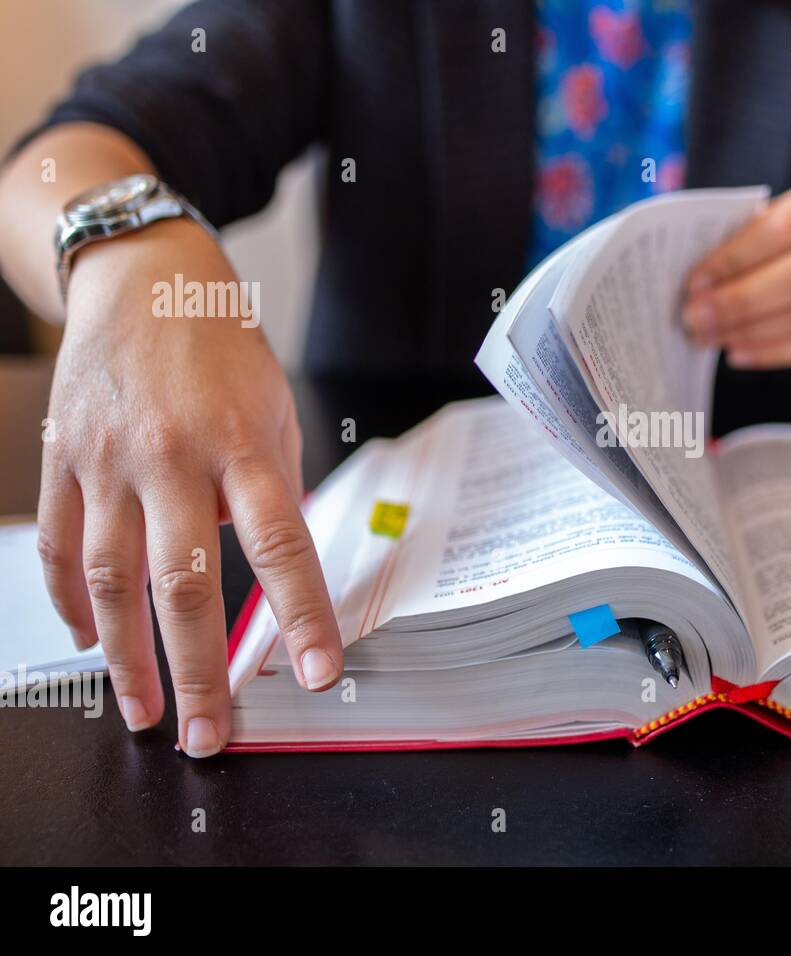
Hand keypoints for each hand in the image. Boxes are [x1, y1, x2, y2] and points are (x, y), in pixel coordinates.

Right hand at [37, 218, 342, 756]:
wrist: (141, 279)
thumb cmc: (223, 351)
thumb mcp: (275, 410)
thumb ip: (270, 489)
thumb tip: (264, 568)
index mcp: (240, 443)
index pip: (279, 544)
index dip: (301, 615)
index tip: (318, 673)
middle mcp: (169, 458)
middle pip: (181, 582)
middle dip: (197, 670)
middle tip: (210, 734)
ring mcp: (105, 461)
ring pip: (108, 579)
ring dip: (125, 658)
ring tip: (145, 714)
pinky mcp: (61, 461)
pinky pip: (57, 546)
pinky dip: (69, 603)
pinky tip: (88, 642)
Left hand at [683, 173, 790, 368]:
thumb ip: (757, 236)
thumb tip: (700, 280)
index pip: (786, 226)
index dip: (738, 256)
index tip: (695, 281)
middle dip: (741, 301)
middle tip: (694, 318)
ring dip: (754, 331)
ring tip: (711, 337)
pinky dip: (776, 353)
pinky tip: (739, 353)